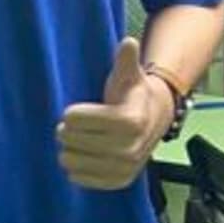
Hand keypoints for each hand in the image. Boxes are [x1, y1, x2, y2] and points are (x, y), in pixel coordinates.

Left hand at [57, 38, 171, 191]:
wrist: (156, 119)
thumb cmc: (133, 94)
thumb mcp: (129, 75)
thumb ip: (126, 59)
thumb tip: (128, 41)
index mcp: (130, 121)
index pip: (76, 119)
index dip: (71, 113)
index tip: (74, 111)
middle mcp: (130, 148)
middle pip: (72, 140)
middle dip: (67, 131)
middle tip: (73, 127)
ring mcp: (125, 167)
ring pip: (73, 162)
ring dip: (69, 151)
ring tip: (76, 141)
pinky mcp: (119, 181)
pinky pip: (81, 180)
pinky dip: (76, 169)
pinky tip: (83, 156)